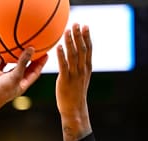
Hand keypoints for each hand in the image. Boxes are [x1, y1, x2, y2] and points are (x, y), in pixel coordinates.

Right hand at [0, 48, 47, 127]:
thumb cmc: (2, 90)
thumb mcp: (15, 76)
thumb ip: (23, 62)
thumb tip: (32, 48)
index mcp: (23, 83)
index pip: (35, 72)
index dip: (41, 63)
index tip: (46, 53)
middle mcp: (15, 80)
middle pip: (26, 67)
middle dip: (32, 58)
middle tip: (37, 47)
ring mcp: (6, 77)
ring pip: (14, 65)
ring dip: (19, 56)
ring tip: (24, 46)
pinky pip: (2, 63)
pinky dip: (3, 57)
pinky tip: (5, 49)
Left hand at [55, 23, 92, 140]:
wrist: (74, 109)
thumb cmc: (75, 93)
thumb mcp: (80, 78)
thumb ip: (79, 66)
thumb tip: (76, 57)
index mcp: (87, 68)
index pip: (88, 49)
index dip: (87, 37)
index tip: (85, 26)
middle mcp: (82, 69)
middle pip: (82, 49)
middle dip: (79, 35)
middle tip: (76, 23)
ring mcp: (75, 75)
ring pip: (73, 55)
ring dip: (70, 42)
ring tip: (67, 31)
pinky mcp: (65, 80)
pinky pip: (64, 65)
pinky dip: (62, 55)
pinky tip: (59, 47)